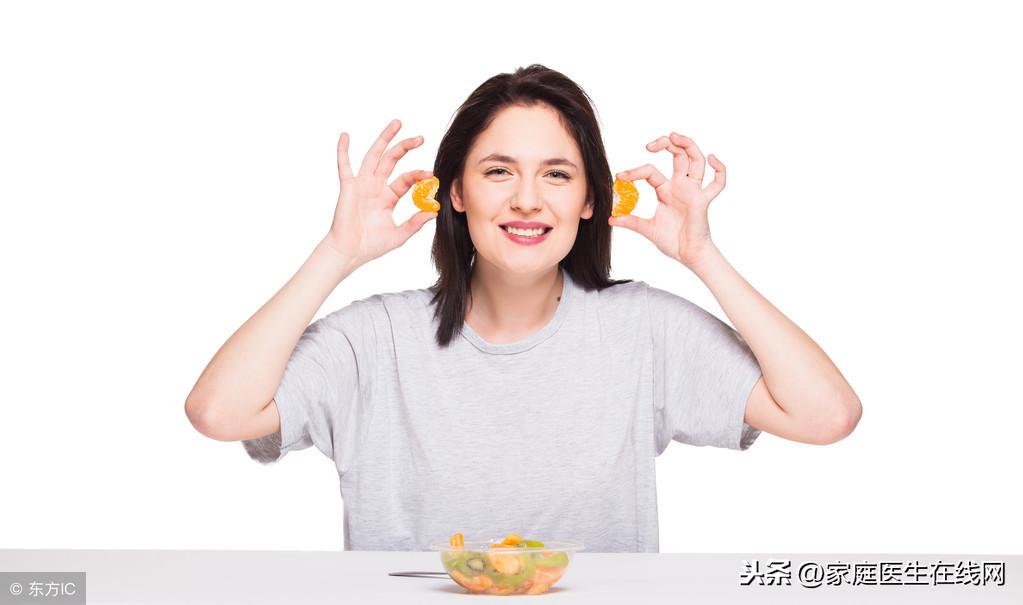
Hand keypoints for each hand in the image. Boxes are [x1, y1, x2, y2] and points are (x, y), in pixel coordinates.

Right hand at [320, 119, 436, 266]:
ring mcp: (362, 185)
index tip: (431, 176)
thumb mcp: (399, 235)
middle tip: (420, 138)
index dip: (419, 176)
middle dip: (405, 147)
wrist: (350, 252)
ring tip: (397, 124)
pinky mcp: (348, 187)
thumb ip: (415, 222)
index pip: (406, 179)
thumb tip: (434, 211)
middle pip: (392, 160)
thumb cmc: (371, 245)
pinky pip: (344, 166)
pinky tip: (345, 136)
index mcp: (388, 197)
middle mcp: (376, 187)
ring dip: (384, 139)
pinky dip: (343, 151)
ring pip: (374, 156)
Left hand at [609, 131, 725, 267]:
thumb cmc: (671, 241)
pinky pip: (717, 183)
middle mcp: (680, 186)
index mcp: (665, 190)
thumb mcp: (647, 229)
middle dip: (666, 144)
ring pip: (696, 160)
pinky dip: (719, 169)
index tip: (620, 176)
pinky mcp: (703, 200)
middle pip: (678, 155)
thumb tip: (610, 218)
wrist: (687, 255)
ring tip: (674, 136)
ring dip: (688, 145)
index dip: (635, 172)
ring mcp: (693, 191)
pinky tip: (712, 158)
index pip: (650, 171)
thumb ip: (631, 222)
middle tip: (650, 145)